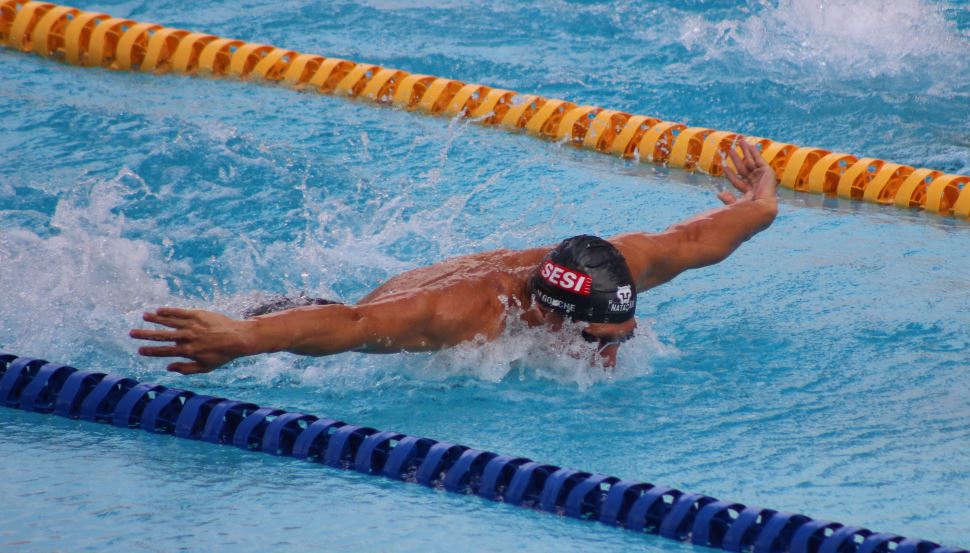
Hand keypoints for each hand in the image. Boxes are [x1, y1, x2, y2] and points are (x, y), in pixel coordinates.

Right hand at [130, 307, 251, 373]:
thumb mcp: (205, 367)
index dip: (150, 351)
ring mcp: (192, 325)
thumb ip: (186, 369)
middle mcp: (187, 337)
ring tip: (144, 316)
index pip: (164, 351)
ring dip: (155, 319)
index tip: (139, 350)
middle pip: (162, 335)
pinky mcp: (198, 314)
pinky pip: (180, 312)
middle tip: (131, 333)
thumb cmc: (222, 355)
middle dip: (145, 334)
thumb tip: (168, 368)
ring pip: (169, 321)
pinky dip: (169, 311)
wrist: (238, 338)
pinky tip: (159, 310)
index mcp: (187, 351)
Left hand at [718, 139, 777, 204]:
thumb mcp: (736, 204)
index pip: (737, 180)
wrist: (762, 207)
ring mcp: (762, 177)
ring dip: (746, 151)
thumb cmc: (749, 209)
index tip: (723, 166)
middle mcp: (755, 183)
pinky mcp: (767, 172)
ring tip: (741, 141)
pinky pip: (760, 160)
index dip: (730, 173)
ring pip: (751, 161)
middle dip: (737, 158)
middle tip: (730, 149)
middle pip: (743, 168)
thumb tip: (719, 194)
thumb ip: (728, 199)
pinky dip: (755, 152)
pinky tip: (751, 146)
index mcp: (748, 191)